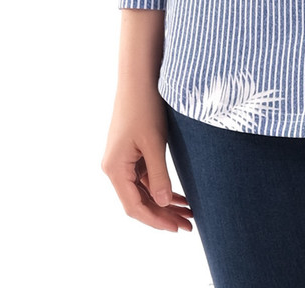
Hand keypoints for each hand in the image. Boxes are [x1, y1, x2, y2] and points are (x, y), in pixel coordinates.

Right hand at [102, 86, 193, 232]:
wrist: (139, 77)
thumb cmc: (145, 106)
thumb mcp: (155, 142)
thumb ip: (158, 174)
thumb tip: (162, 204)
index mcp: (115, 169)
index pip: (134, 206)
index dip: (155, 220)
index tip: (177, 228)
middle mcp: (115, 167)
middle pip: (139, 201)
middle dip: (163, 215)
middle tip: (188, 225)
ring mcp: (122, 160)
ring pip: (144, 190)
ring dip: (165, 202)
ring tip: (189, 213)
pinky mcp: (131, 152)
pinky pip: (146, 177)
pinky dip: (162, 186)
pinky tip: (179, 196)